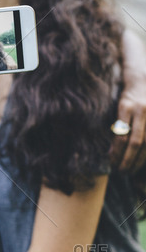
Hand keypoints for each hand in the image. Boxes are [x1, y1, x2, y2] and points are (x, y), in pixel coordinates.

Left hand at [111, 31, 145, 171]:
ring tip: (129, 171)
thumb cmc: (124, 95)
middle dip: (127, 159)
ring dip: (138, 160)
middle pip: (134, 141)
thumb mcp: (116, 104)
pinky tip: (140, 163)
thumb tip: (110, 150)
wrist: (142, 80)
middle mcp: (140, 109)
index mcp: (125, 105)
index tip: (110, 162)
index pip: (121, 133)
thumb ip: (114, 124)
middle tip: (120, 172)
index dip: (117, 150)